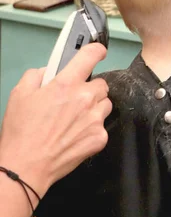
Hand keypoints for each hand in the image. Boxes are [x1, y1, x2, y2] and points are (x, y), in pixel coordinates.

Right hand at [0, 44, 111, 200]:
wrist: (26, 165)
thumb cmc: (21, 130)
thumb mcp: (19, 94)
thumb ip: (37, 75)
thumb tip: (50, 71)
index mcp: (66, 84)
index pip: (91, 56)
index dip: (96, 51)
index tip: (98, 52)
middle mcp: (85, 98)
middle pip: (101, 84)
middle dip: (90, 89)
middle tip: (74, 99)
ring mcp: (95, 119)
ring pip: (105, 104)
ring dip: (94, 108)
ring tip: (75, 119)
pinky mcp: (100, 137)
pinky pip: (102, 126)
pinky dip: (92, 128)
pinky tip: (76, 135)